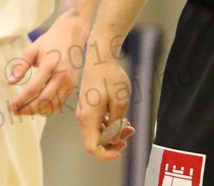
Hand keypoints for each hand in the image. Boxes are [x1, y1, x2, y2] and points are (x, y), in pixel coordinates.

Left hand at [7, 15, 84, 115]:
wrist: (71, 36)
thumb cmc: (50, 41)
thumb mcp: (32, 50)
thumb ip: (21, 67)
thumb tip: (10, 82)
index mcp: (49, 66)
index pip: (33, 89)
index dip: (21, 100)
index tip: (11, 106)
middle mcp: (61, 77)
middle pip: (44, 100)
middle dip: (28, 109)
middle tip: (15, 111)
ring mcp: (69, 83)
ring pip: (53, 104)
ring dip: (38, 111)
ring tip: (24, 111)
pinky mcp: (73, 86)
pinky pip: (61, 102)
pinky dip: (49, 108)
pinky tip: (38, 108)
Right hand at [76, 35, 135, 160]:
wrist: (100, 57)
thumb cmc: (109, 77)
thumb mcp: (120, 103)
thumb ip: (117, 124)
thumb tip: (114, 137)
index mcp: (88, 117)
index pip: (92, 147)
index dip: (106, 155)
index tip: (120, 153)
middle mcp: (83, 116)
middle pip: (95, 141)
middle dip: (113, 143)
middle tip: (129, 136)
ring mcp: (85, 110)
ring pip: (97, 131)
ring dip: (113, 133)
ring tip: (130, 127)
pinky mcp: (89, 105)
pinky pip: (97, 122)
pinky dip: (109, 124)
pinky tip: (121, 119)